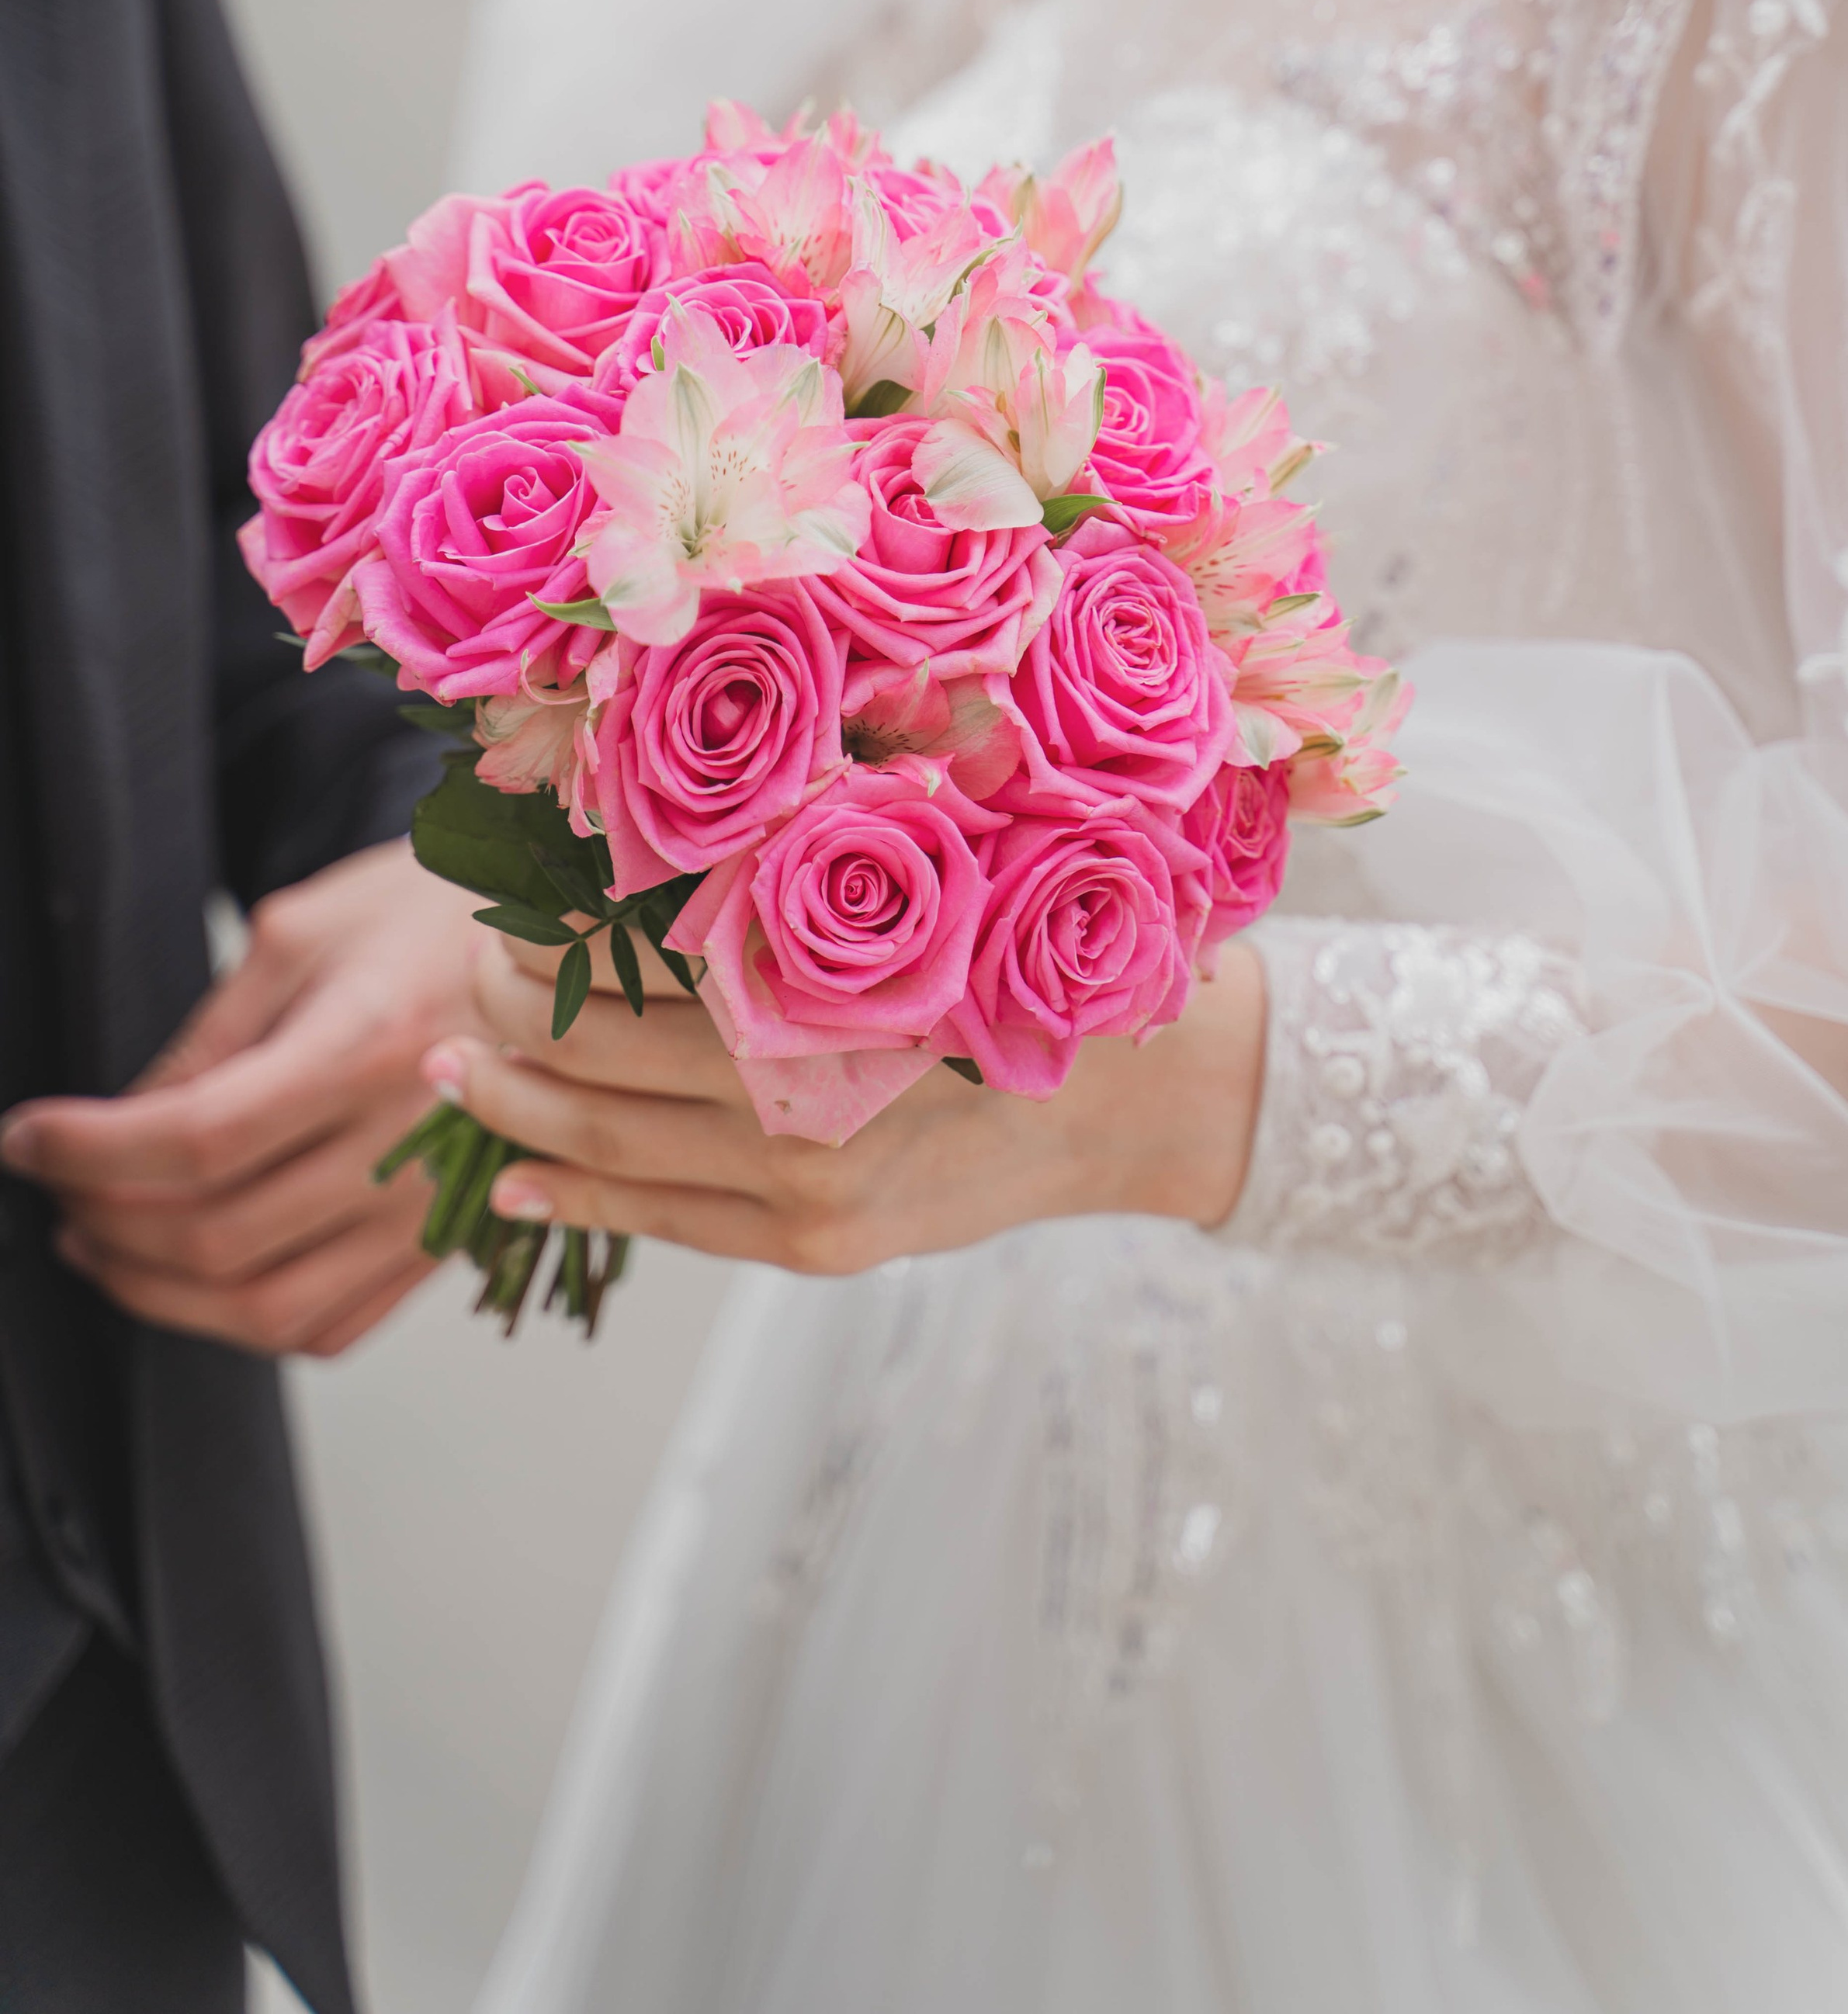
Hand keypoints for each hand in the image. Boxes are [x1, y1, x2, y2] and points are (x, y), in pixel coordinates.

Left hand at [0, 842, 483, 1356]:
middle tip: (58, 1185)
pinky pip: (330, 1327)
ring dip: (154, 1292)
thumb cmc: (435, 915)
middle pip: (217, 1235)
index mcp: (371, 1044)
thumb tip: (126, 1120)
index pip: (195, 1136)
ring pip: (263, 1309)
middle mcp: (412, 1140)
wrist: (561, 941)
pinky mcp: (446, 1246)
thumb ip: (212, 1034)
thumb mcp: (302, 930)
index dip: (86, 1150)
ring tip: (103, 1244)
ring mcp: (435, 1208)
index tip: (29, 1138)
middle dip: (102, 1221)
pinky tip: (200, 1277)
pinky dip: (242, 1322)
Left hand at [435, 928, 1267, 1278]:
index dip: (546, 938)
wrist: (1142, 1099)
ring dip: (516, 1107)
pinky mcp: (815, 1246)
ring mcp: (805, 1188)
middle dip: (508, 1017)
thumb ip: (792, 891)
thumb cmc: (1032, 968)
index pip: (633, 966)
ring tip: (454, 1070)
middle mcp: (806, 1098)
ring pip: (612, 1147)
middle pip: (600, 1056)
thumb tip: (647, 851)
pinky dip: (576, 1198)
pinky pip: (664, 1222)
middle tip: (464, 971)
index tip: (498, 903)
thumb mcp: (923, 895)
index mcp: (827, 988)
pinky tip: (519, 1181)